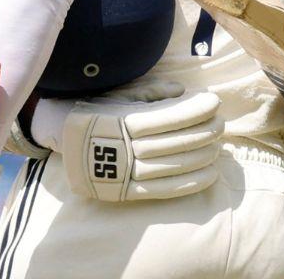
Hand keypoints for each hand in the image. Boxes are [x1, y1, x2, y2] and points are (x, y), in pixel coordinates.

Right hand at [60, 91, 222, 201]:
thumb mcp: (119, 94)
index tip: (214, 101)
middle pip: (174, 142)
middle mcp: (124, 148)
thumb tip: (182, 91)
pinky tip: (211, 174)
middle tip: (222, 123)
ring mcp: (125, 173)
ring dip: (201, 157)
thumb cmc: (98, 111)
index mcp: (123, 120)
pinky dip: (190, 184)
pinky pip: (164, 191)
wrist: (62, 139)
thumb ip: (151, 91)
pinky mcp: (127, 192)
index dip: (194, 110)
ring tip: (219, 147)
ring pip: (172, 166)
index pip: (167, 117)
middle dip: (204, 132)